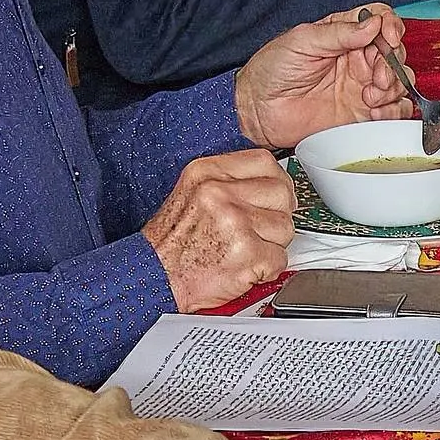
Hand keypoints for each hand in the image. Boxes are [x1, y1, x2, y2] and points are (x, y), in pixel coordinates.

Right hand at [142, 150, 299, 309]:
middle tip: (258, 230)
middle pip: (281, 193)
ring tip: (243, 250)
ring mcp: (235, 223)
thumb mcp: (191, 193)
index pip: (264, 162)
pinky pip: (280, 259)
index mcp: (206, 173)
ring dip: (271, 245)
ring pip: (285, 227)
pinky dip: (267, 270)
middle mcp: (220, 194)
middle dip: (276, 215)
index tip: (273, 196)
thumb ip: (227, 182)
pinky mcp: (247, 253)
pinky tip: (244, 267)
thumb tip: (271, 182)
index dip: (276, 181)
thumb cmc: (171, 243)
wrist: (154, 277)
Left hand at [235, 5, 409, 148]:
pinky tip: (375, 112)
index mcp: (345, 35)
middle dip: (392, 64)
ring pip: (400, 81)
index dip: (391, 26)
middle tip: (376, 77)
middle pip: (395, 53)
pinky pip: (393, 111)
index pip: (381, 21)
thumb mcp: (302, 40)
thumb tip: (373, 24)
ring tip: (370, 96)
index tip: (388, 38)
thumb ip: (339, 32)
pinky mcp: (362, 114)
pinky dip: (393, 111)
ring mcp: (362, 86)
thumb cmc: (272, 70)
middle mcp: (358, 59)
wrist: (257, 110)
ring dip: (394, 88)